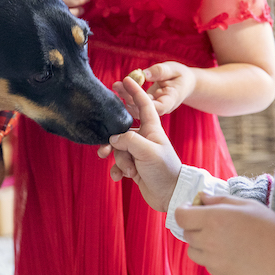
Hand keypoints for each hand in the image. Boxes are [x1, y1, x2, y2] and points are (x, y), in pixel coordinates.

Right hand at [98, 77, 181, 211]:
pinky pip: (118, 163)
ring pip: (118, 149)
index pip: (143, 105)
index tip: (125, 79)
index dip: (135, 91)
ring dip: (119, 161)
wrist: (171, 195)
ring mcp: (138, 152)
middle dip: (112, 140)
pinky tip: (120, 177)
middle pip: (122, 130)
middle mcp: (144, 138)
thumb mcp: (147, 152)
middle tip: (103, 146)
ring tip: (126, 169)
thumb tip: (112, 139)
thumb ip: (128, 141)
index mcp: (151, 129)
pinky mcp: (134, 165)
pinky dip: (117, 170)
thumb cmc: (164, 171)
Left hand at [113, 62, 194, 115]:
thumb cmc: (180, 75)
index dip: (141, 99)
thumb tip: (143, 74)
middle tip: (117, 84)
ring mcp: (153, 109)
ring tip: (116, 85)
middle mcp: (161, 109)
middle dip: (128, 96)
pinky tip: (120, 88)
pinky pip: (135, 106)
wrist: (185, 83)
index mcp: (170, 101)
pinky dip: (127, 97)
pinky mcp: (147, 107)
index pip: (156, 107)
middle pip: (143, 109)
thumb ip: (160, 72)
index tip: (130, 84)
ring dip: (125, 97)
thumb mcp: (173, 70)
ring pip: (137, 109)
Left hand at [175, 193, 274, 274]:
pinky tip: (231, 253)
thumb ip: (219, 200)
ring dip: (201, 244)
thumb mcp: (245, 204)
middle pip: (186, 233)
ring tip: (222, 240)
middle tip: (213, 224)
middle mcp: (208, 240)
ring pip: (193, 251)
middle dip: (195, 226)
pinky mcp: (220, 273)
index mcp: (212, 219)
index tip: (194, 209)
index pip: (180, 216)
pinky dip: (212, 258)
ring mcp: (213, 259)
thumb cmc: (268, 227)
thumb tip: (202, 198)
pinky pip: (207, 264)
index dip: (185, 211)